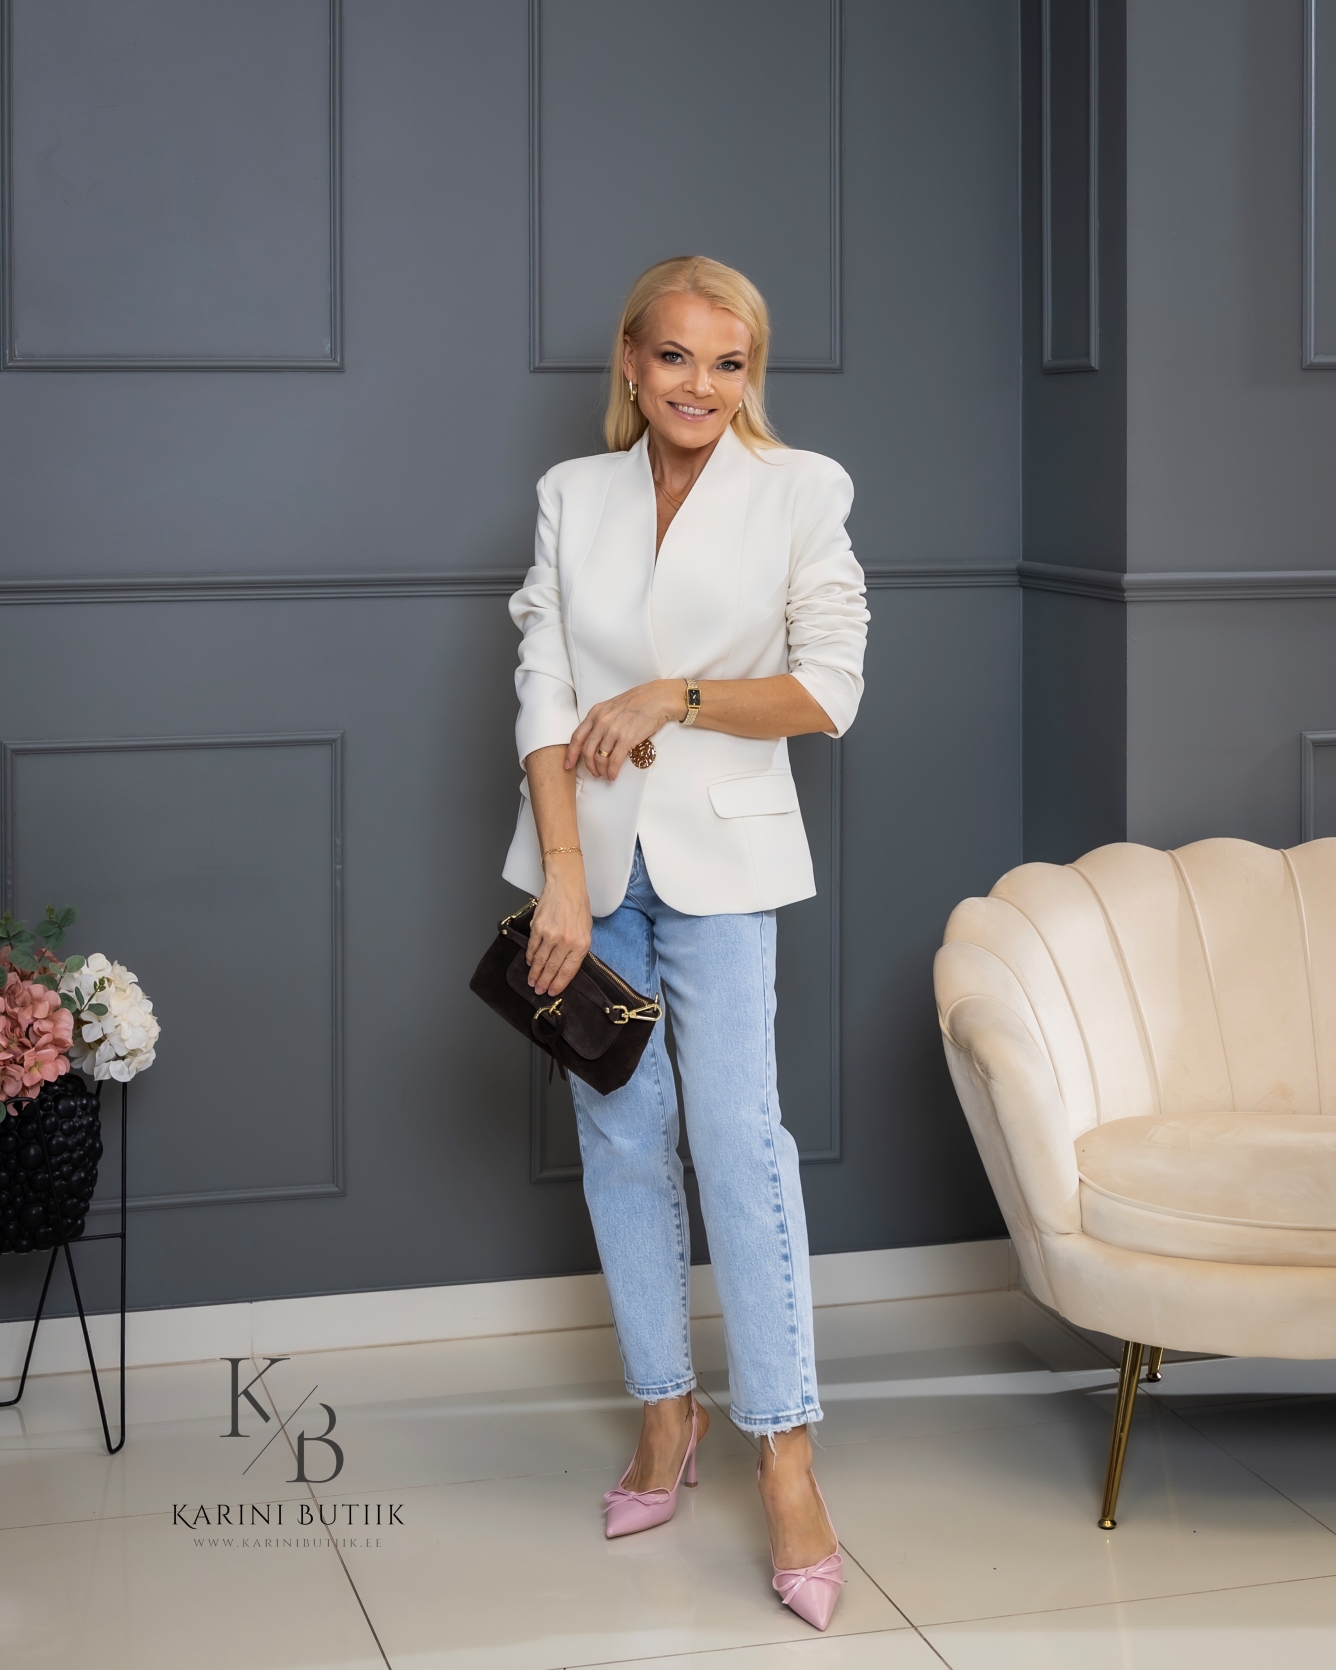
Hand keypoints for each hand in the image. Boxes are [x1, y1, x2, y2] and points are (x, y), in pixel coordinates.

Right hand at [526, 861, 591, 996]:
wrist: (566, 886)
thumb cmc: (578, 906)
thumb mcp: (586, 930)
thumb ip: (577, 949)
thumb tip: (566, 967)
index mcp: (581, 944)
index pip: (568, 971)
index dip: (558, 984)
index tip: (552, 991)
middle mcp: (566, 941)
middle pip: (552, 968)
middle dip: (544, 982)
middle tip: (538, 990)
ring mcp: (551, 935)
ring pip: (540, 961)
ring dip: (535, 973)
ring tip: (532, 981)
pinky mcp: (538, 928)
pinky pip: (532, 947)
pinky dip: (530, 957)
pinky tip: (530, 963)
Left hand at [566, 680, 686, 779]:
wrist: (657, 699)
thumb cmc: (639, 701)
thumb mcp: (612, 707)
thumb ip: (602, 721)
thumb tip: (597, 739)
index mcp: (595, 713)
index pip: (577, 737)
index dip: (571, 753)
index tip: (568, 764)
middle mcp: (601, 722)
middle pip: (587, 751)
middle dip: (588, 766)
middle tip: (593, 773)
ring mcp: (613, 731)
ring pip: (600, 758)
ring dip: (601, 770)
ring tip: (605, 775)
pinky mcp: (626, 739)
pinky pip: (614, 761)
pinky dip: (612, 771)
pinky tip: (613, 775)